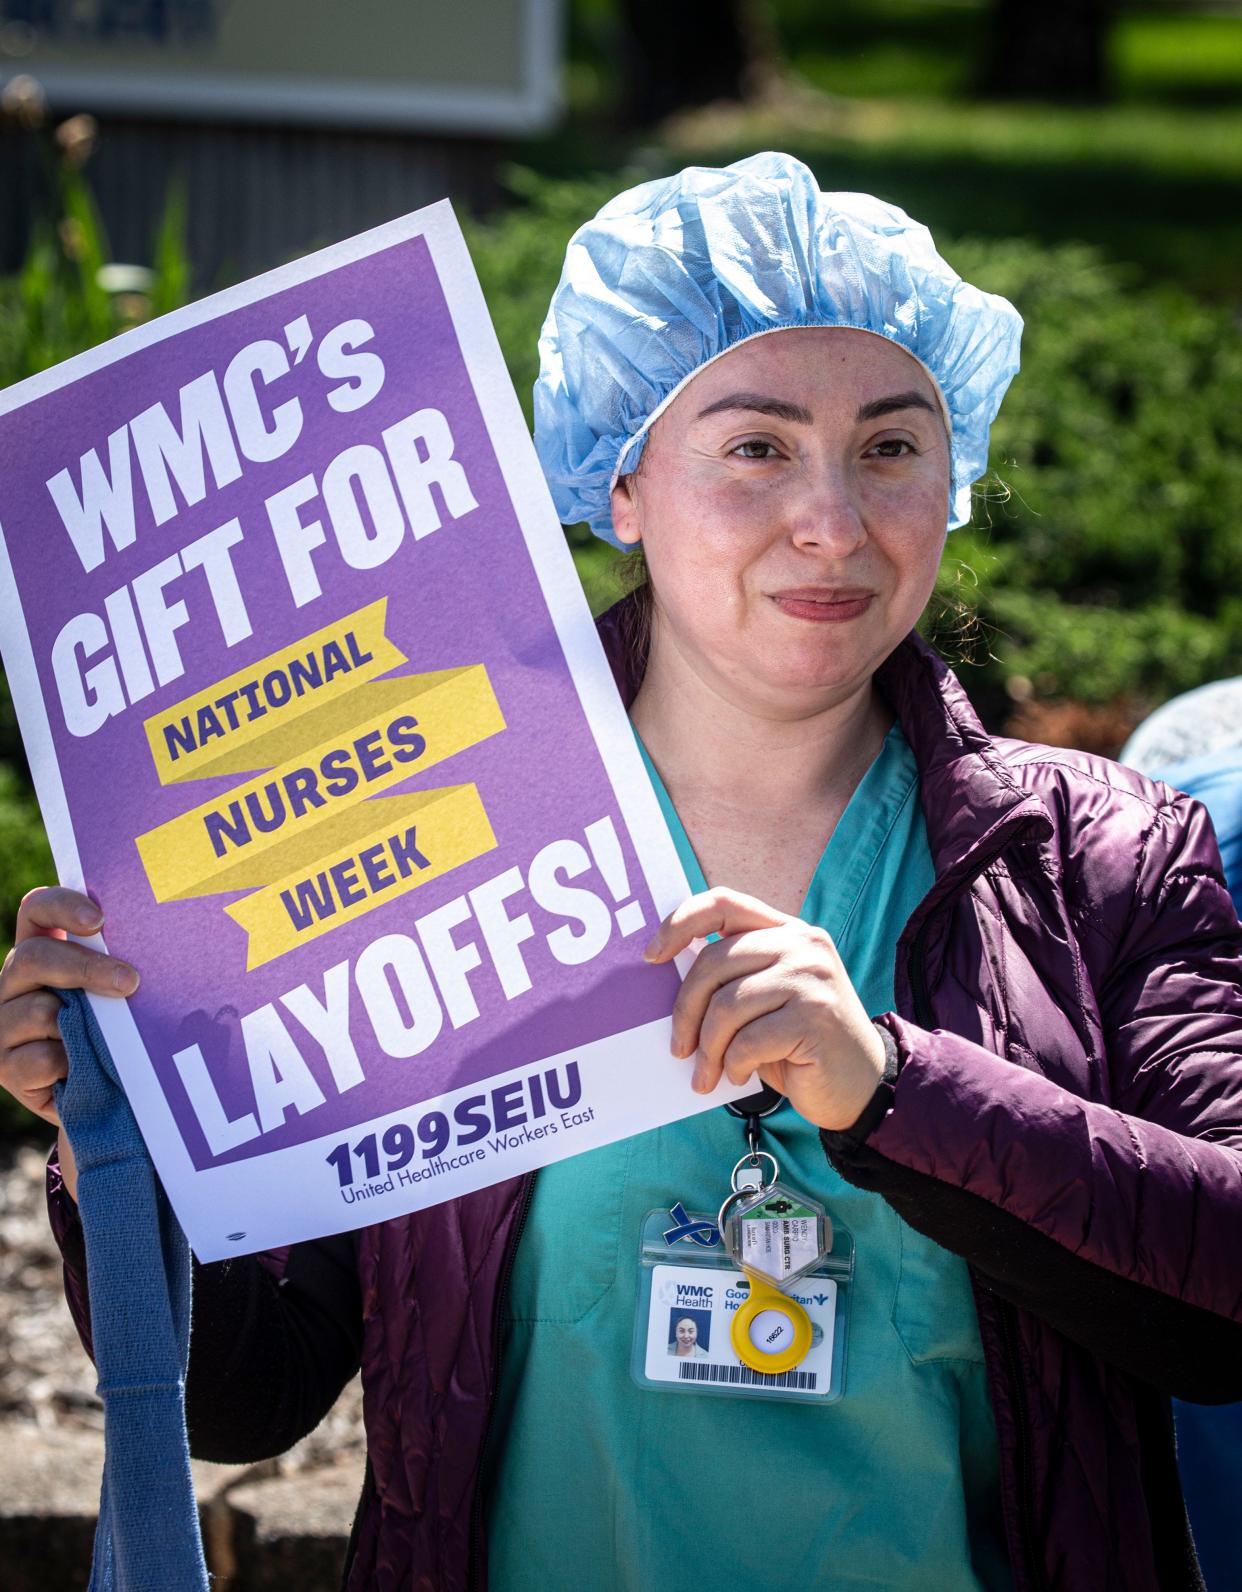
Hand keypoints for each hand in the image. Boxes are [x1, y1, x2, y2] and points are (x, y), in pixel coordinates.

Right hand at [0, 887, 139, 1198]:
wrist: (109, 1092)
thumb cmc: (124, 1027)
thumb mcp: (124, 990)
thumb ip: (128, 961)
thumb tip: (181, 940)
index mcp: (44, 947)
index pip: (38, 910)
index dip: (61, 906)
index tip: (98, 919)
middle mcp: (15, 980)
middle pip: (33, 956)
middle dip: (86, 968)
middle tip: (131, 982)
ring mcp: (5, 1022)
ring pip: (38, 1010)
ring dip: (81, 1025)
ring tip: (108, 1040)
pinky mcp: (5, 1067)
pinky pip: (38, 1058)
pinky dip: (68, 1064)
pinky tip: (83, 1069)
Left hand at [644, 887, 886, 1131]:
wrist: (862, 1085)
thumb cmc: (799, 1042)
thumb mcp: (765, 999)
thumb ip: (732, 977)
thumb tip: (666, 977)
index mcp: (786, 930)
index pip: (723, 903)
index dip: (679, 923)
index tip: (652, 956)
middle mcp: (802, 944)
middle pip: (714, 962)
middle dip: (685, 1010)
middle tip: (678, 1048)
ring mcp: (812, 976)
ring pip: (727, 1005)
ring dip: (708, 1048)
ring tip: (707, 1073)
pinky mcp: (815, 1016)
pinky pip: (748, 1039)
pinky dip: (733, 1064)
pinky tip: (739, 1076)